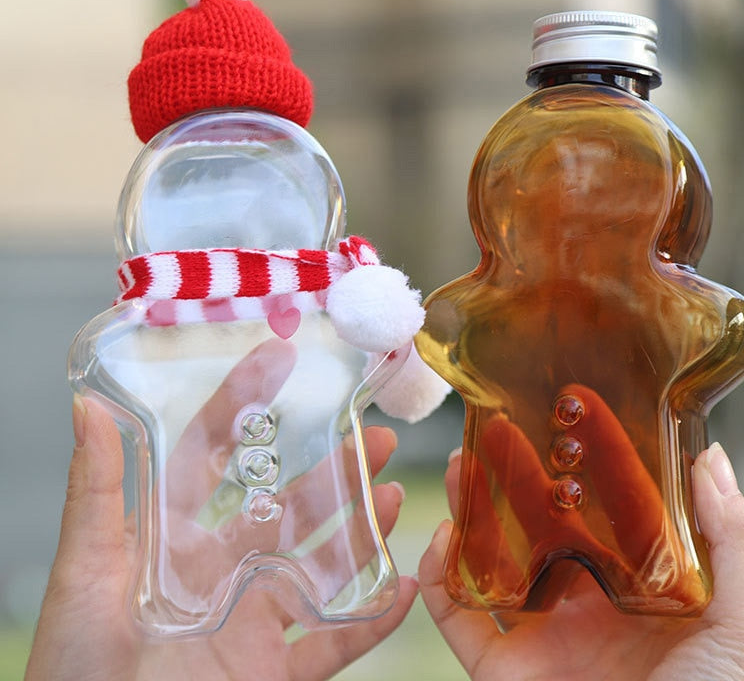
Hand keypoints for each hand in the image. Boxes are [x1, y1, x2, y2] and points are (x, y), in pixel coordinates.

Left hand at [25, 354, 415, 680]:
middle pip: (286, 506)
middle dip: (331, 468)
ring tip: (392, 497)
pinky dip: (371, 619)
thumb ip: (94, 492)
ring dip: (360, 531)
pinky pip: (334, 643)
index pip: (216, 456)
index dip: (245, 406)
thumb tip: (88, 406)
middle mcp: (221, 571)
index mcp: (174, 538)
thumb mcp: (83, 574)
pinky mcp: (274, 673)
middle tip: (373, 436)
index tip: (279, 360)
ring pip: (319, 565)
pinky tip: (403, 588)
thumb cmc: (75, 670)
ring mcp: (252, 621)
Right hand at [419, 441, 743, 680]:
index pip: (602, 508)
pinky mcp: (502, 670)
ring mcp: (539, 635)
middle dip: (513, 476)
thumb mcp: (741, 628)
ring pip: (490, 560)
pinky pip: (458, 619)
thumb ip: (733, 542)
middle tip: (497, 429)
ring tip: (459, 465)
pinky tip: (441, 540)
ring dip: (468, 511)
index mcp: (633, 586)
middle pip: (536, 525)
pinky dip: (438, 581)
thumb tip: (712, 459)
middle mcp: (582, 603)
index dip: (583, 459)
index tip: (566, 412)